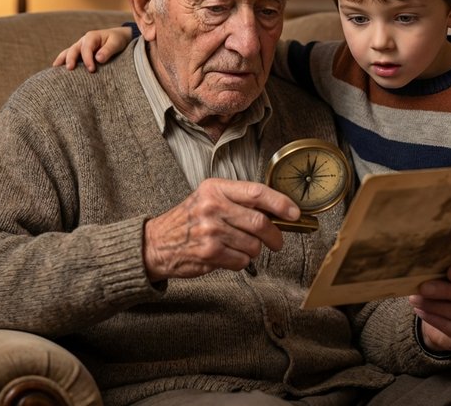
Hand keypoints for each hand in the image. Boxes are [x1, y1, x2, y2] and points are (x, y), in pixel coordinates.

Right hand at [52, 27, 132, 71]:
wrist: (118, 37)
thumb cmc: (117, 40)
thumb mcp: (116, 43)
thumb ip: (108, 50)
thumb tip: (98, 59)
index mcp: (91, 37)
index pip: (86, 49)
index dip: (87, 59)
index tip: (91, 70)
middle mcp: (83, 41)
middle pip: (73, 49)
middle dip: (70, 59)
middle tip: (70, 69)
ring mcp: (80, 46)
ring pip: (68, 52)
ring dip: (62, 59)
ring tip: (55, 68)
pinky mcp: (80, 53)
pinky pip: (69, 56)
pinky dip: (63, 61)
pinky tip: (57, 69)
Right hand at [143, 178, 300, 281]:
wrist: (156, 243)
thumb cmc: (188, 220)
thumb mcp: (209, 198)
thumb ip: (238, 201)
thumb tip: (278, 211)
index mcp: (215, 188)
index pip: (256, 192)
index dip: (280, 203)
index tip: (294, 213)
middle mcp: (213, 206)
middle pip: (260, 221)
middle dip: (275, 235)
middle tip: (277, 241)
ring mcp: (210, 230)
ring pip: (253, 245)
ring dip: (253, 250)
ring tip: (240, 247)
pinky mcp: (209, 253)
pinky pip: (241, 260)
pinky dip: (240, 262)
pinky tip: (227, 256)